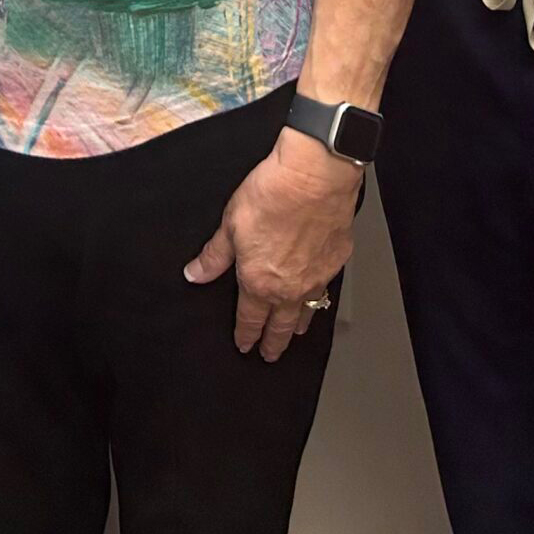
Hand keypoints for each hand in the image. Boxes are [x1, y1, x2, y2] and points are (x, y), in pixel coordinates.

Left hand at [184, 133, 359, 359]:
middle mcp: (290, 288)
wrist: (313, 178)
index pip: (250, 319)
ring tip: (295, 332)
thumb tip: (196, 274)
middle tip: (271, 355)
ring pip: (308, 311)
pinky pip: (327, 287)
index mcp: (259, 282)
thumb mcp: (230, 225)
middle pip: (281, 325)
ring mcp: (317, 277)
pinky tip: (319, 292)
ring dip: (299, 325)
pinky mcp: (337, 260)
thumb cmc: (273, 195)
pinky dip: (320, 295)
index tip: (245, 346)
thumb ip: (214, 255)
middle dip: (274, 343)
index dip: (246, 335)